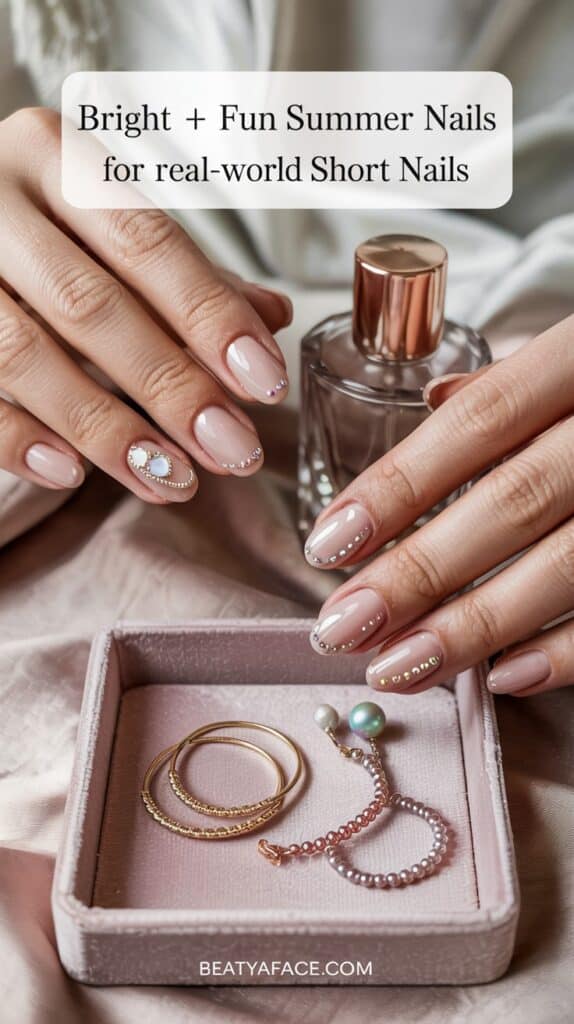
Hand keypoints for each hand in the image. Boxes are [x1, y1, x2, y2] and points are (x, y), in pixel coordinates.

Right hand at [0, 108, 291, 500]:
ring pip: (22, 353)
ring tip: (172, 478)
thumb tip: (271, 315)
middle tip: (232, 448)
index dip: (210, 316)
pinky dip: (19, 440)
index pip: (146, 241)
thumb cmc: (41, 229)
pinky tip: (73, 473)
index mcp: (53, 159)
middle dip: (171, 387)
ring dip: (106, 429)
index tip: (265, 382)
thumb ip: (188, 276)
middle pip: (89, 303)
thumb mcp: (112, 232)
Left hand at [305, 315, 573, 697]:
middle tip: (340, 628)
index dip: (399, 486)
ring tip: (398, 666)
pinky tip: (504, 678)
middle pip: (513, 503)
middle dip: (417, 572)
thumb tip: (433, 404)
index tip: (329, 542)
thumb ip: (515, 380)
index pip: (480, 424)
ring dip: (476, 626)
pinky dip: (568, 651)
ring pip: (570, 564)